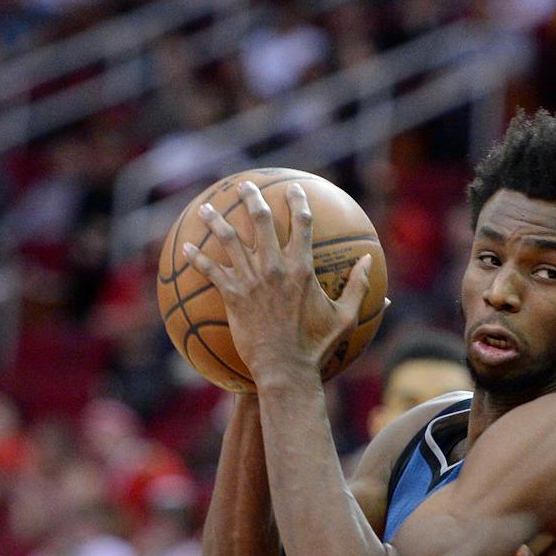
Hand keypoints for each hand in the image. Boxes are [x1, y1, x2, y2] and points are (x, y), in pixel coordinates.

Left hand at [182, 182, 372, 377]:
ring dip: (216, 221)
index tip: (293, 189)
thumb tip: (369, 261)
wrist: (285, 368)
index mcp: (302, 268)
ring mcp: (251, 280)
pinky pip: (210, 271)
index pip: (301, 224)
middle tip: (244, 187)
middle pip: (261, 221)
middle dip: (252, 198)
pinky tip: (185, 248)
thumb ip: (358, 286)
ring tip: (206, 209)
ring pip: (229, 240)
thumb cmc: (316, 346)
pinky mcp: (233, 296)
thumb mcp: (346, 317)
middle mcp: (275, 267)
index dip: (298, 202)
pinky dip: (197, 258)